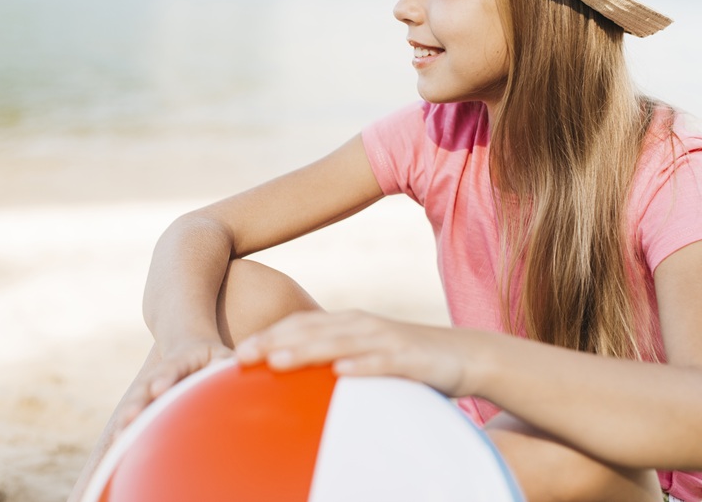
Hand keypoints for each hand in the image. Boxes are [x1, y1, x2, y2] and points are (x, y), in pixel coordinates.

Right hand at [115, 338, 232, 432]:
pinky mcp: (147, 403)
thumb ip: (221, 361)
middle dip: (138, 402)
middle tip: (131, 416)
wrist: (190, 348)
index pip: (171, 367)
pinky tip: (120, 444)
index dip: (164, 378)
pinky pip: (135, 416)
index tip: (158, 390)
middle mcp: (160, 374)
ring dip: (128, 419)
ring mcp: (150, 389)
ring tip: (120, 437)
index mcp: (180, 359)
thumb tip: (217, 370)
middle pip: (146, 387)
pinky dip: (127, 428)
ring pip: (137, 402)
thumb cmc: (211, 358)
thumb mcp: (220, 354)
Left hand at [235, 310, 476, 396]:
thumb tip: (293, 377)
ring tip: (277, 361)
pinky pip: (383, 362)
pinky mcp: (411, 358)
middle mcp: (362, 325)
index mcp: (347, 323)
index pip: (300, 325)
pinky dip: (362, 366)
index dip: (268, 335)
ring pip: (340, 343)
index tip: (235, 353)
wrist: (465, 355)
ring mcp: (386, 339)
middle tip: (240, 356)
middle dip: (274, 341)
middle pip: (311, 330)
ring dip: (307, 350)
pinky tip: (342, 373)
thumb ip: (332, 360)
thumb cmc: (406, 360)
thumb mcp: (365, 355)